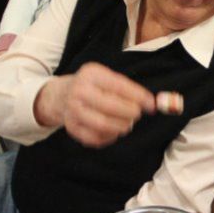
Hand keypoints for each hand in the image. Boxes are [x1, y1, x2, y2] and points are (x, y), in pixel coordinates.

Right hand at [35, 62, 155, 147]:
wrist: (61, 95)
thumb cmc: (92, 87)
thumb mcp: (106, 78)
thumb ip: (128, 89)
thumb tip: (151, 103)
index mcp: (90, 74)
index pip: (118, 86)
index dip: (138, 96)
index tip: (151, 104)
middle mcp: (79, 91)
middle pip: (110, 107)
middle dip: (130, 113)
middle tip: (136, 114)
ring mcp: (73, 111)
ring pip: (103, 125)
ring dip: (121, 126)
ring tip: (127, 123)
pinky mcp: (72, 127)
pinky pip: (96, 138)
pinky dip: (110, 136)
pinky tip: (114, 130)